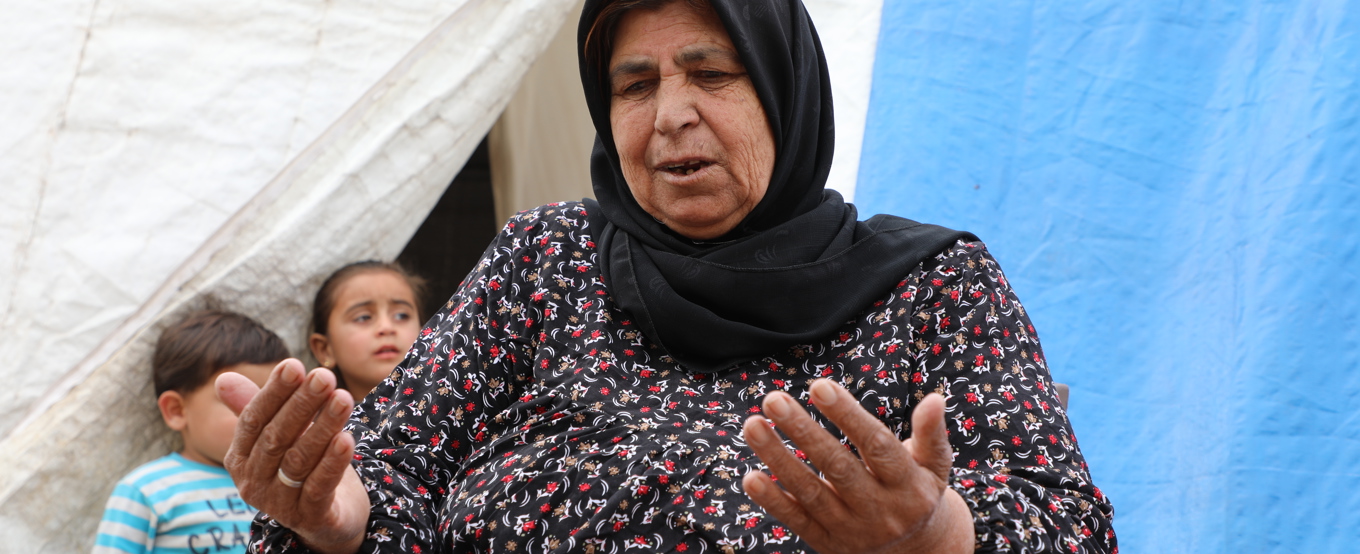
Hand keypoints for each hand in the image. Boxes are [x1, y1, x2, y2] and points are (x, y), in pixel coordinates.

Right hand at [216, 359, 369, 553]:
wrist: (327, 518)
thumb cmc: (301, 466)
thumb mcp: (281, 435)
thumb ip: (255, 408)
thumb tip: (223, 378)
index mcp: (241, 457)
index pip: (253, 420)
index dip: (273, 392)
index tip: (293, 365)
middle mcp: (254, 482)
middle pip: (277, 438)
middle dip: (301, 404)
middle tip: (324, 376)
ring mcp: (280, 503)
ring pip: (300, 460)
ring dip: (323, 426)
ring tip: (343, 398)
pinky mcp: (310, 518)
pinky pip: (319, 487)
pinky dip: (333, 462)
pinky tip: (347, 439)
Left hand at [742, 380, 973, 553]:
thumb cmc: (919, 494)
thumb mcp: (934, 466)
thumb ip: (930, 433)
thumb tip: (935, 399)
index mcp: (907, 484)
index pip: (876, 445)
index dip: (847, 415)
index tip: (819, 385)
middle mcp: (879, 508)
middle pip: (837, 467)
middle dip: (803, 432)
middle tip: (773, 400)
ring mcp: (851, 529)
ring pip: (811, 493)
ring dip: (778, 459)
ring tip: (753, 426)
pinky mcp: (827, 543)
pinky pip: (797, 521)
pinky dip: (773, 501)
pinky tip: (750, 477)